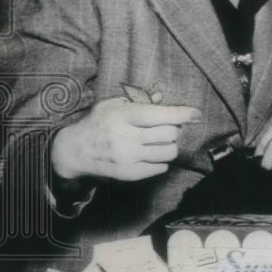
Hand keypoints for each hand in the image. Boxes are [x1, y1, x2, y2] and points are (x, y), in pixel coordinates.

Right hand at [51, 95, 201, 181]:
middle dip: (172, 129)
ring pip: (169, 152)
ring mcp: (129, 158)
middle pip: (170, 134)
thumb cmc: (98, 122)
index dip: (183, 114)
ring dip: (169, 145)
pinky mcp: (130, 174)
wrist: (75, 151)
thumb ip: (138, 100)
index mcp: (124, 116)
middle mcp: (127, 138)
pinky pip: (161, 167)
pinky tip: (149, 153)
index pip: (162, 115)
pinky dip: (161, 160)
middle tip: (164, 127)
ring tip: (158, 141)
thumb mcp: (112, 104)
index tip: (196, 114)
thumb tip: (162, 97)